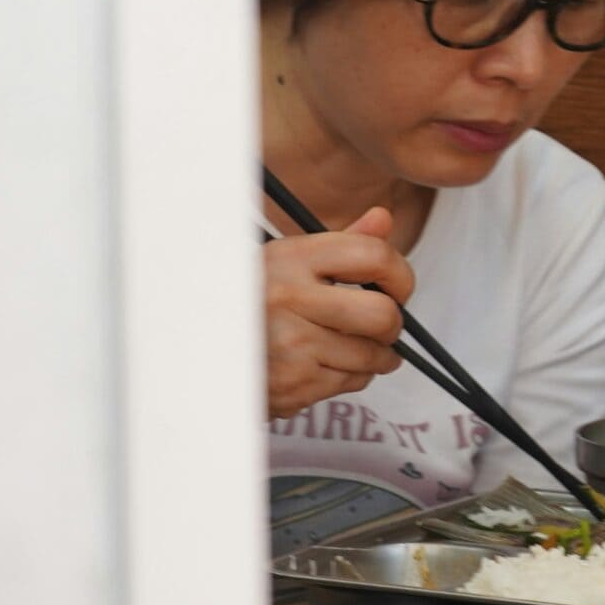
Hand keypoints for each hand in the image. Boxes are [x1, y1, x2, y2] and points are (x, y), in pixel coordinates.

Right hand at [265, 207, 416, 419]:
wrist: (204, 344)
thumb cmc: (256, 300)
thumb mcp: (288, 260)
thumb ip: (342, 243)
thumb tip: (383, 219)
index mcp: (291, 258)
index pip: (373, 256)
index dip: (400, 274)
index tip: (398, 285)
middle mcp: (289, 300)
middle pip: (382, 315)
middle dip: (393, 324)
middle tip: (385, 323)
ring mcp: (291, 346)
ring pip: (372, 355)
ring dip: (377, 354)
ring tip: (358, 344)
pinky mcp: (293, 385)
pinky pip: (352, 382)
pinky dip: (352, 375)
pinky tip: (330, 362)